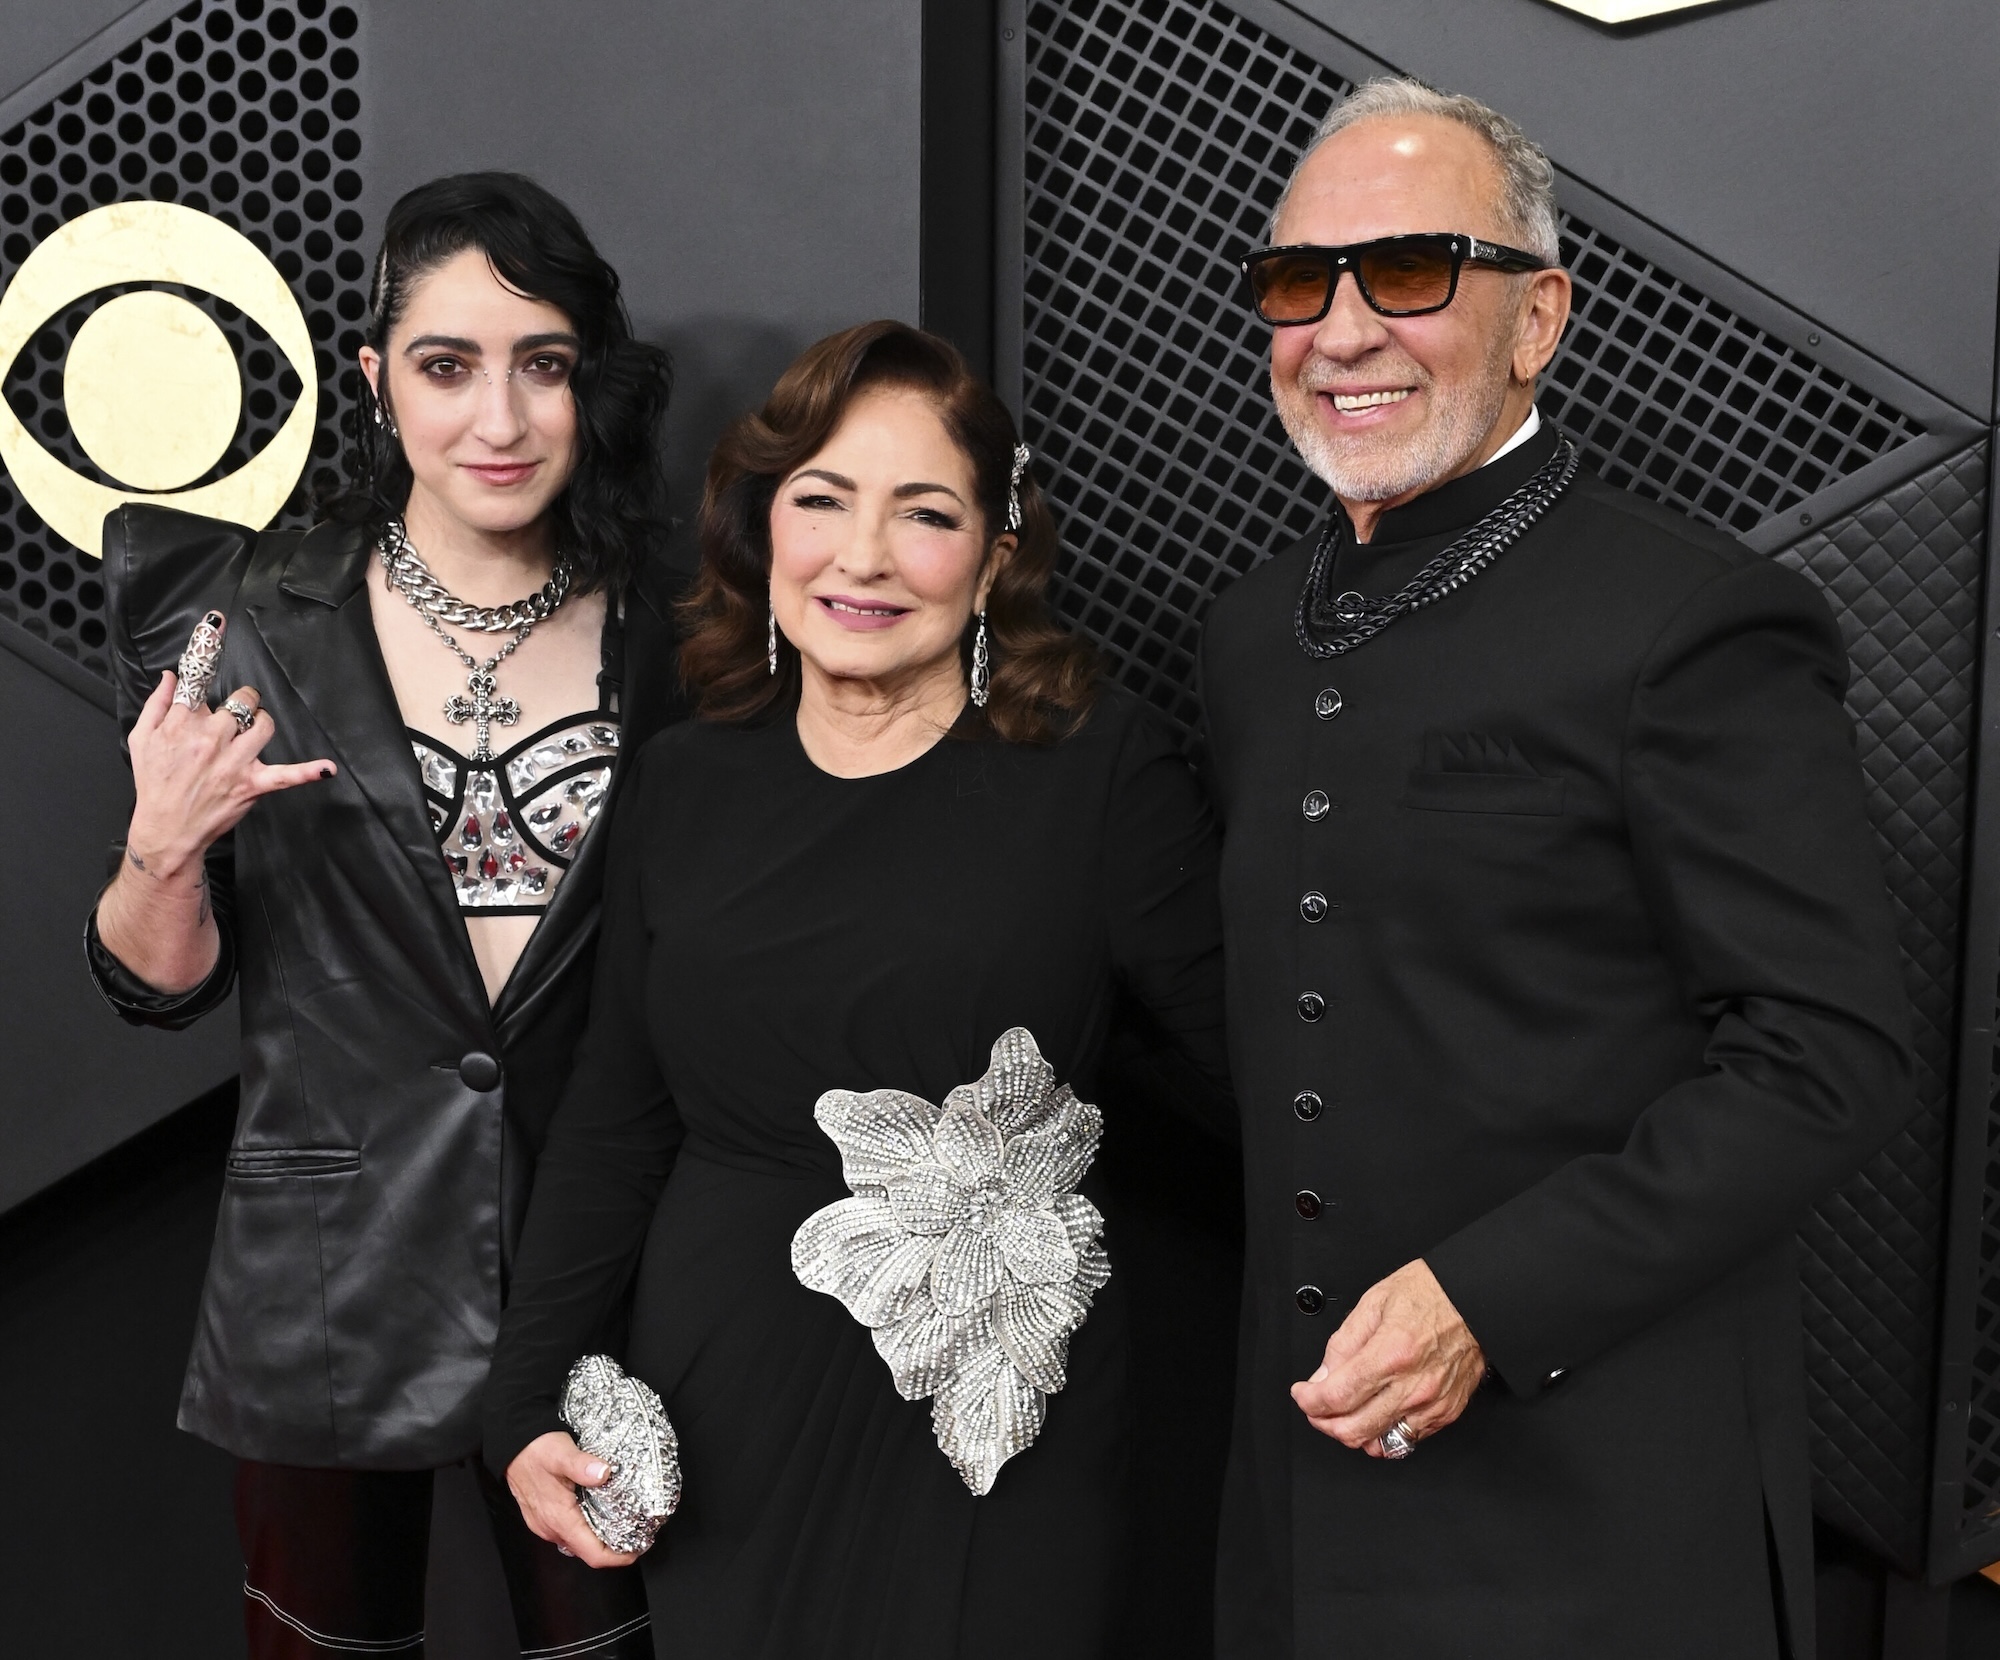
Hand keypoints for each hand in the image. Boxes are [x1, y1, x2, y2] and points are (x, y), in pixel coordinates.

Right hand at [125, 657, 333, 879]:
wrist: (165, 830)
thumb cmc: (154, 784)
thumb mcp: (141, 740)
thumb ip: (155, 704)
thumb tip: (169, 676)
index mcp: (181, 724)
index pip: (197, 681)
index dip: (205, 651)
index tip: (214, 624)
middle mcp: (209, 738)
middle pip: (241, 701)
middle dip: (241, 704)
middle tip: (234, 716)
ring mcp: (233, 762)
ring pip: (263, 723)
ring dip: (262, 723)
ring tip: (252, 733)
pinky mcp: (252, 784)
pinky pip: (286, 775)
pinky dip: (307, 772)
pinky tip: (327, 768)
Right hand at [506, 1431, 637, 1568]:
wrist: (512, 1447)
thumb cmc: (536, 1450)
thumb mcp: (562, 1452)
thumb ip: (582, 1464)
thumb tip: (604, 1473)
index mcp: (560, 1519)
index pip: (592, 1554)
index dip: (616, 1558)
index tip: (636, 1551)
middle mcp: (551, 1528)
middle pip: (587, 1552)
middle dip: (612, 1550)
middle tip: (635, 1536)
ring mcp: (545, 1525)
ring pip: (576, 1543)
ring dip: (597, 1540)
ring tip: (621, 1526)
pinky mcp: (542, 1519)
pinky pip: (567, 1533)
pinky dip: (584, 1530)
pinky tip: (595, 1515)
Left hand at [1290, 1259, 1486, 1455]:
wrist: (1475, 1300)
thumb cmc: (1430, 1293)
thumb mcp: (1374, 1302)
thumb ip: (1343, 1343)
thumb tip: (1323, 1376)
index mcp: (1391, 1353)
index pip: (1337, 1397)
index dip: (1309, 1401)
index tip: (1302, 1394)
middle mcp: (1413, 1385)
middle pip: (1354, 1430)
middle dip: (1324, 1422)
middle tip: (1316, 1407)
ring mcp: (1432, 1404)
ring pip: (1379, 1444)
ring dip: (1351, 1433)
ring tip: (1342, 1414)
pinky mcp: (1446, 1413)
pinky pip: (1406, 1440)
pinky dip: (1382, 1433)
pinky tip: (1373, 1416)